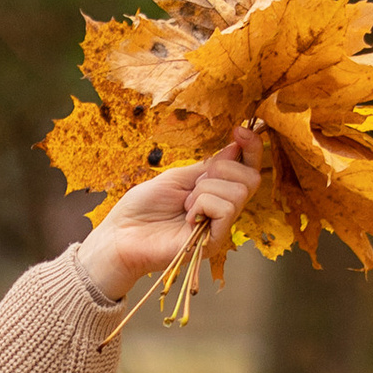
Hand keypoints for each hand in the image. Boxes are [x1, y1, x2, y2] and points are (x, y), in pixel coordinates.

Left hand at [79, 132, 264, 306]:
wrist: (121, 236)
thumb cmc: (141, 208)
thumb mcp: (176, 177)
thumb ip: (207, 166)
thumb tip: (235, 147)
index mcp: (214, 191)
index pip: (248, 168)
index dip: (251, 147)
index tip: (239, 130)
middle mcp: (222, 209)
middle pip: (251, 178)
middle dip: (222, 171)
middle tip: (193, 186)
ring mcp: (220, 227)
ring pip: (239, 191)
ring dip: (206, 190)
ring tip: (184, 205)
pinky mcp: (214, 242)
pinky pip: (226, 209)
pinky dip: (203, 205)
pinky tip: (187, 218)